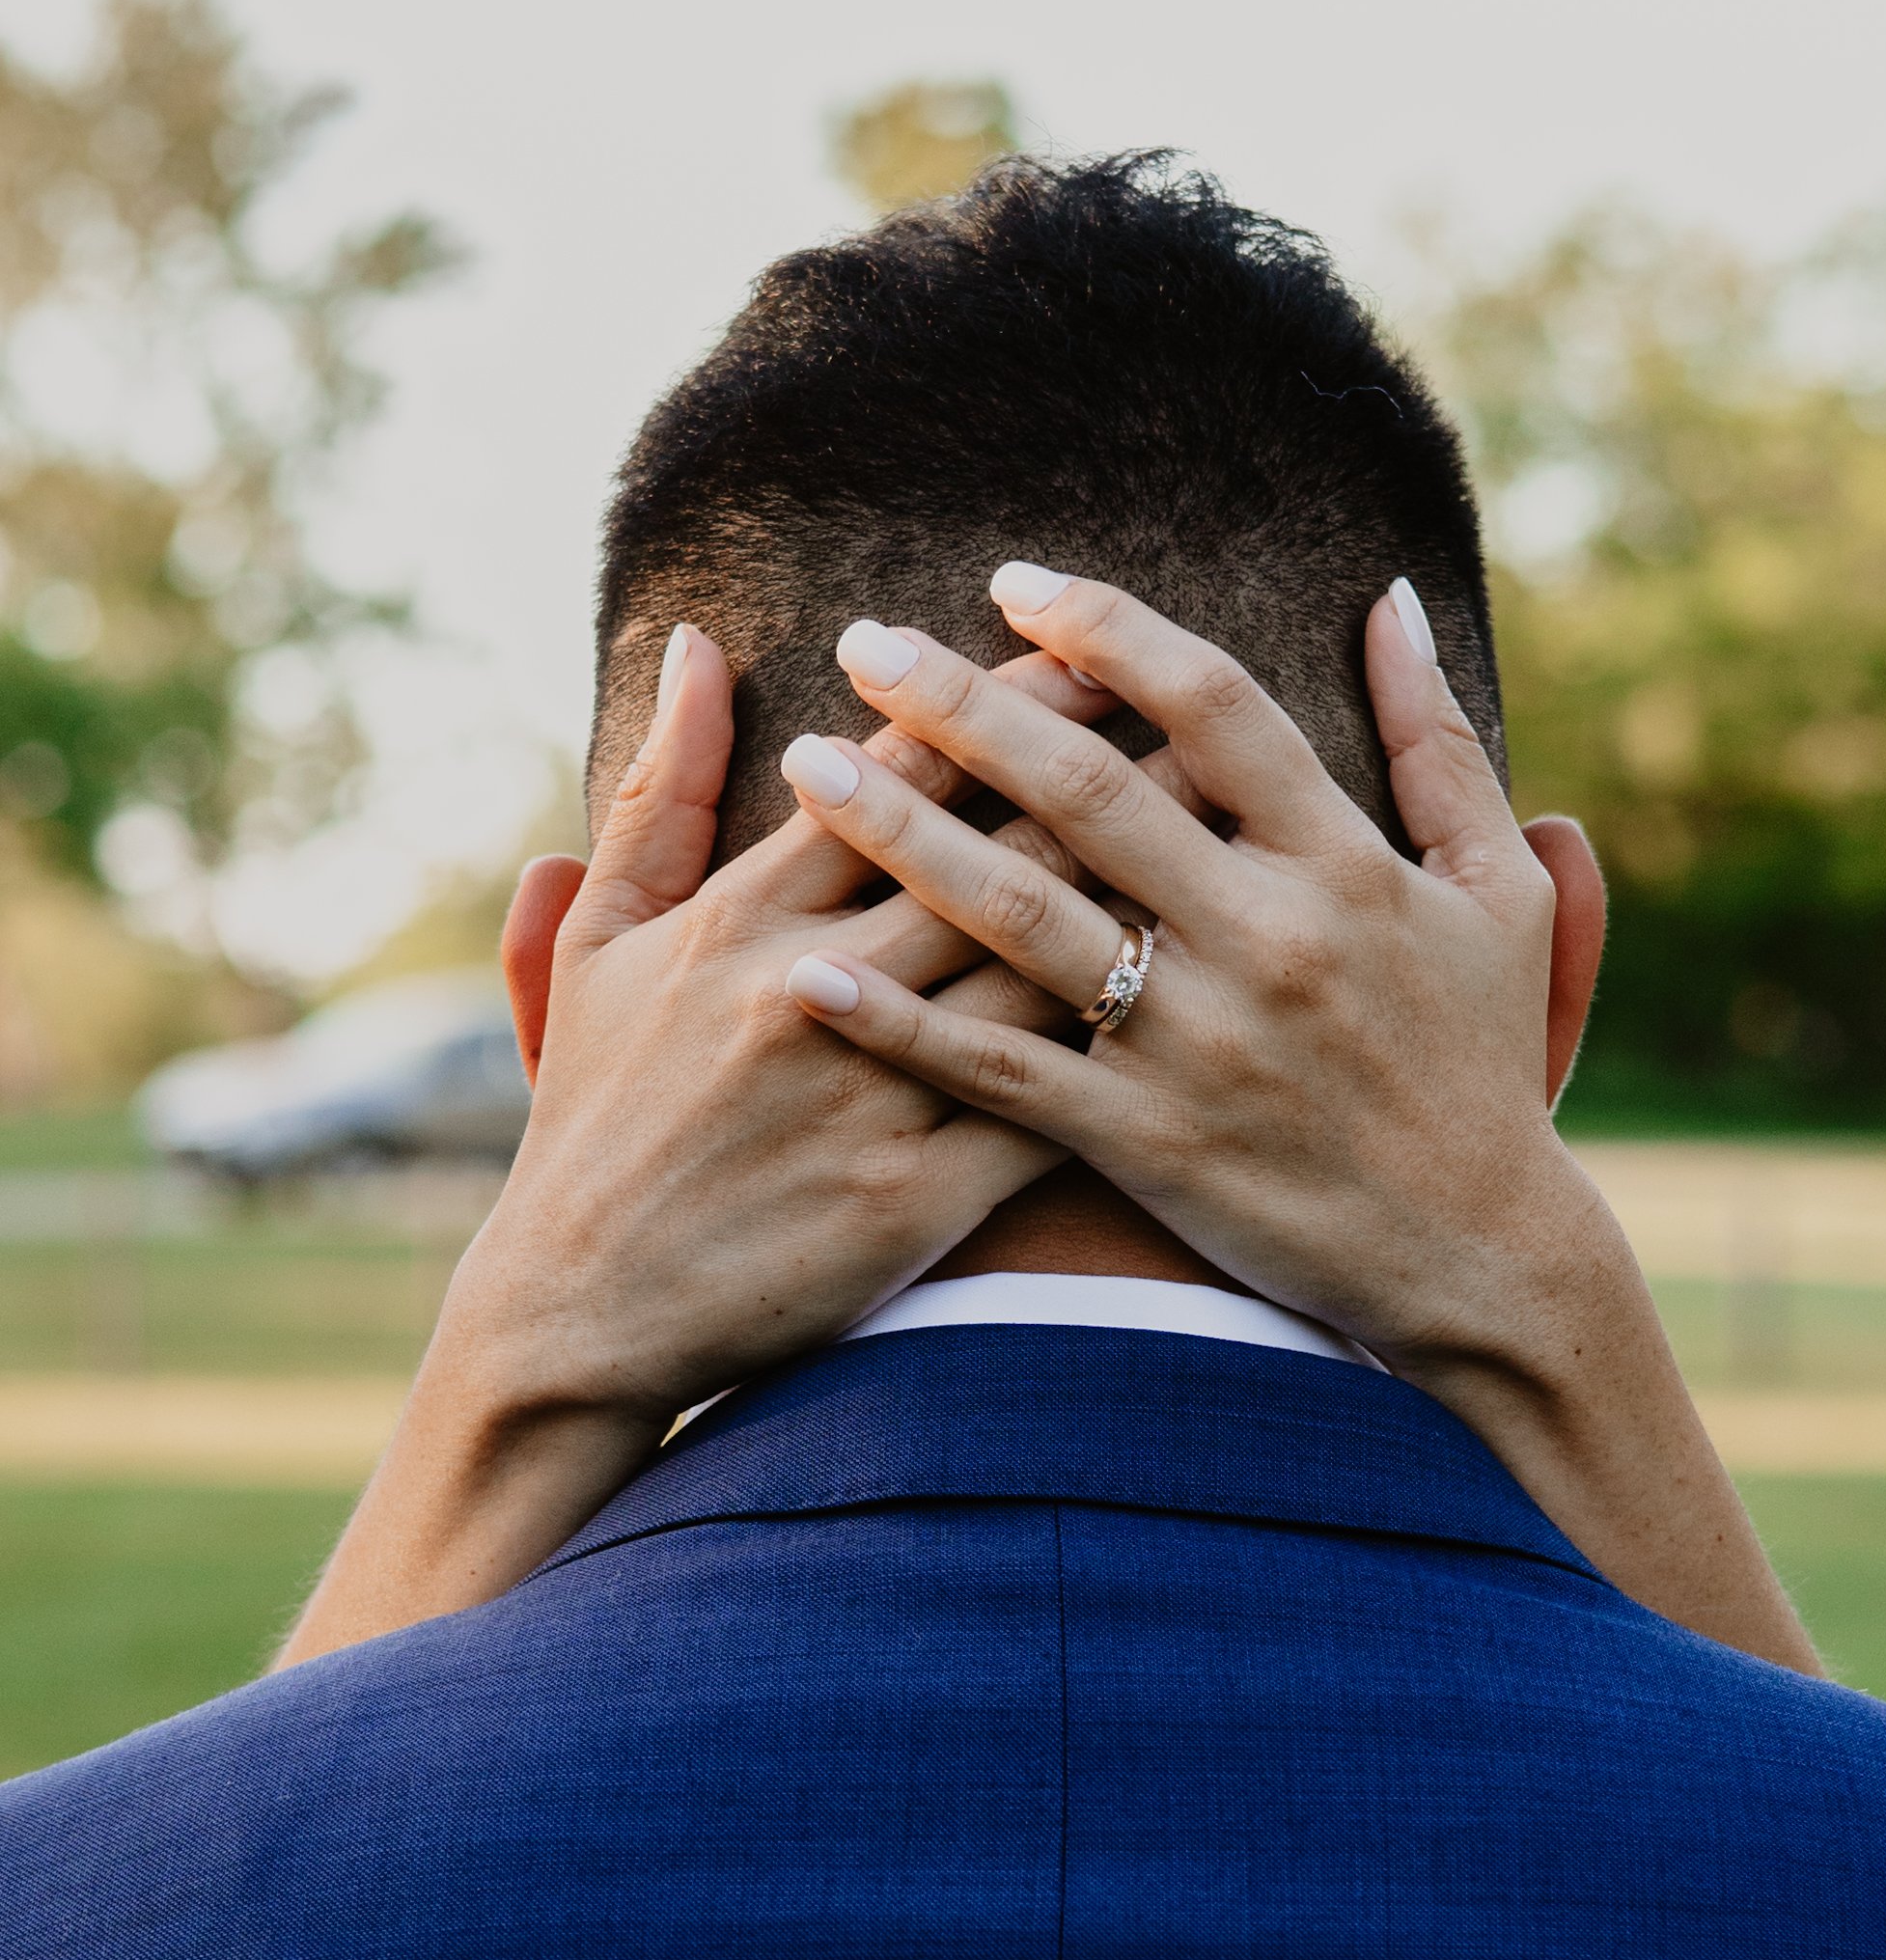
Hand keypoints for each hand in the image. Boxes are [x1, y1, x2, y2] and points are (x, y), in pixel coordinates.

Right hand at [277, 622, 1144, 1663]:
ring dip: (1140, 910)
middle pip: (992, 856)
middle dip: (1106, 783)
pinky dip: (1122, 1061)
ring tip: (1234, 855)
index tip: (1089, 654)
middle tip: (1203, 725)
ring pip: (1034, 974)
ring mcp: (867, 1097)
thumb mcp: (599, 948)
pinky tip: (1206, 1021)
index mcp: (740, 919)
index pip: (898, 778)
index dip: (1003, 706)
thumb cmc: (591, 1125)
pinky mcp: (912, 1203)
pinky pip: (1043, 1114)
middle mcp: (809, 988)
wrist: (577, 1314)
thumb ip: (657, 794)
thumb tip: (695, 645)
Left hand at [777, 570, 1819, 1670]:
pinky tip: (809, 978)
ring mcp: (1200, 1045)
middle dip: (961, 704)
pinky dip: (901, 1026)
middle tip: (865, 643)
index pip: (1211, 705)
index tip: (1015, 584)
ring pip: (1021, 914)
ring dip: (901, 832)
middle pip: (1086, 789)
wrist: (1486, 1263)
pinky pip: (1001, 1072)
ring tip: (808, 765)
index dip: (1106, 629)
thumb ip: (1441, 743)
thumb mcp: (1502, 895)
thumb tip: (1386, 598)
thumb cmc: (1490, 1069)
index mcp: (1345, 864)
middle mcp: (1266, 939)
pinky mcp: (1148, 1144)